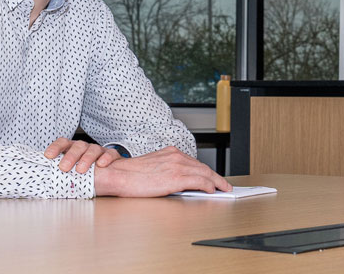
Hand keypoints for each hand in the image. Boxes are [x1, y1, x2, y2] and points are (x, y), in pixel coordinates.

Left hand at [42, 137, 118, 173]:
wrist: (113, 173)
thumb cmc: (88, 171)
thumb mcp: (74, 169)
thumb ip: (64, 170)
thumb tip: (47, 178)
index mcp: (74, 148)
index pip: (63, 143)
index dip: (55, 148)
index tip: (48, 156)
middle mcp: (86, 147)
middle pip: (78, 146)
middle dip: (70, 157)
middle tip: (63, 168)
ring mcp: (99, 150)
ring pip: (93, 149)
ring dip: (86, 159)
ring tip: (80, 170)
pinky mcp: (112, 155)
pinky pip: (110, 153)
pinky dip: (106, 158)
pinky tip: (101, 165)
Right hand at [93, 146, 230, 196]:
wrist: (119, 176)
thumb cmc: (131, 175)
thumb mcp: (153, 166)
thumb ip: (168, 169)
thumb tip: (181, 181)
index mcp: (169, 152)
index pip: (194, 162)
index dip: (206, 171)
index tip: (212, 177)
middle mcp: (175, 156)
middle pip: (203, 166)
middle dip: (216, 177)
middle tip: (224, 185)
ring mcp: (176, 166)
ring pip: (205, 173)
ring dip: (217, 182)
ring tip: (223, 189)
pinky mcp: (176, 178)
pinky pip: (200, 181)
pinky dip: (209, 186)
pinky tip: (212, 191)